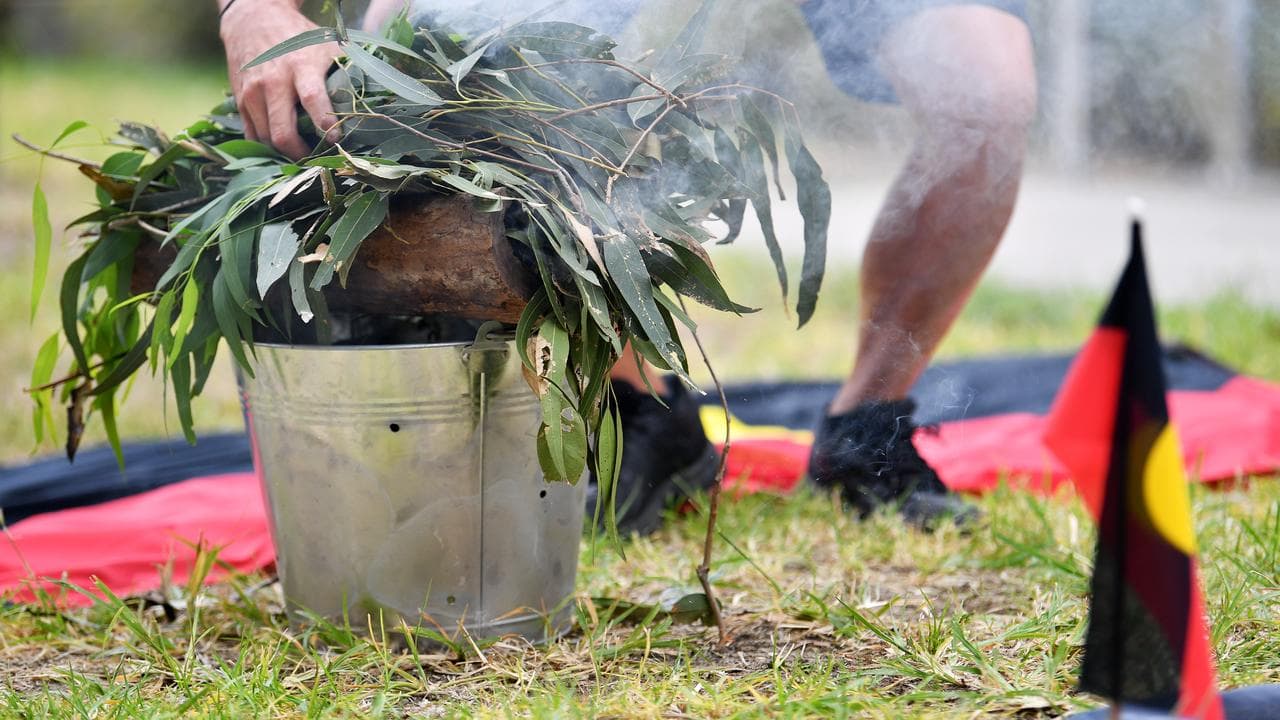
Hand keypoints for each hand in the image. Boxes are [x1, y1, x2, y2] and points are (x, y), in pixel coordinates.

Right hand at [219, 0, 340, 158]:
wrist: (253, 18)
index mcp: (300, 66)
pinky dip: (268, 146)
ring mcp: (252, 92)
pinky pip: (252, 135)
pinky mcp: (240, 100)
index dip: (325, 122)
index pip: (313, 98)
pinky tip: (284, 147)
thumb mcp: (326, 45)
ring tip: (303, 154)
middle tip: (317, 161)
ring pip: (266, 139)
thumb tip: (376, 97)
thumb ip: (347, 71)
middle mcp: (273, 81)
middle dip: (301, 154)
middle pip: (282, 132)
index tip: (336, 140)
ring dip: (285, 153)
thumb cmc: (298, 37)